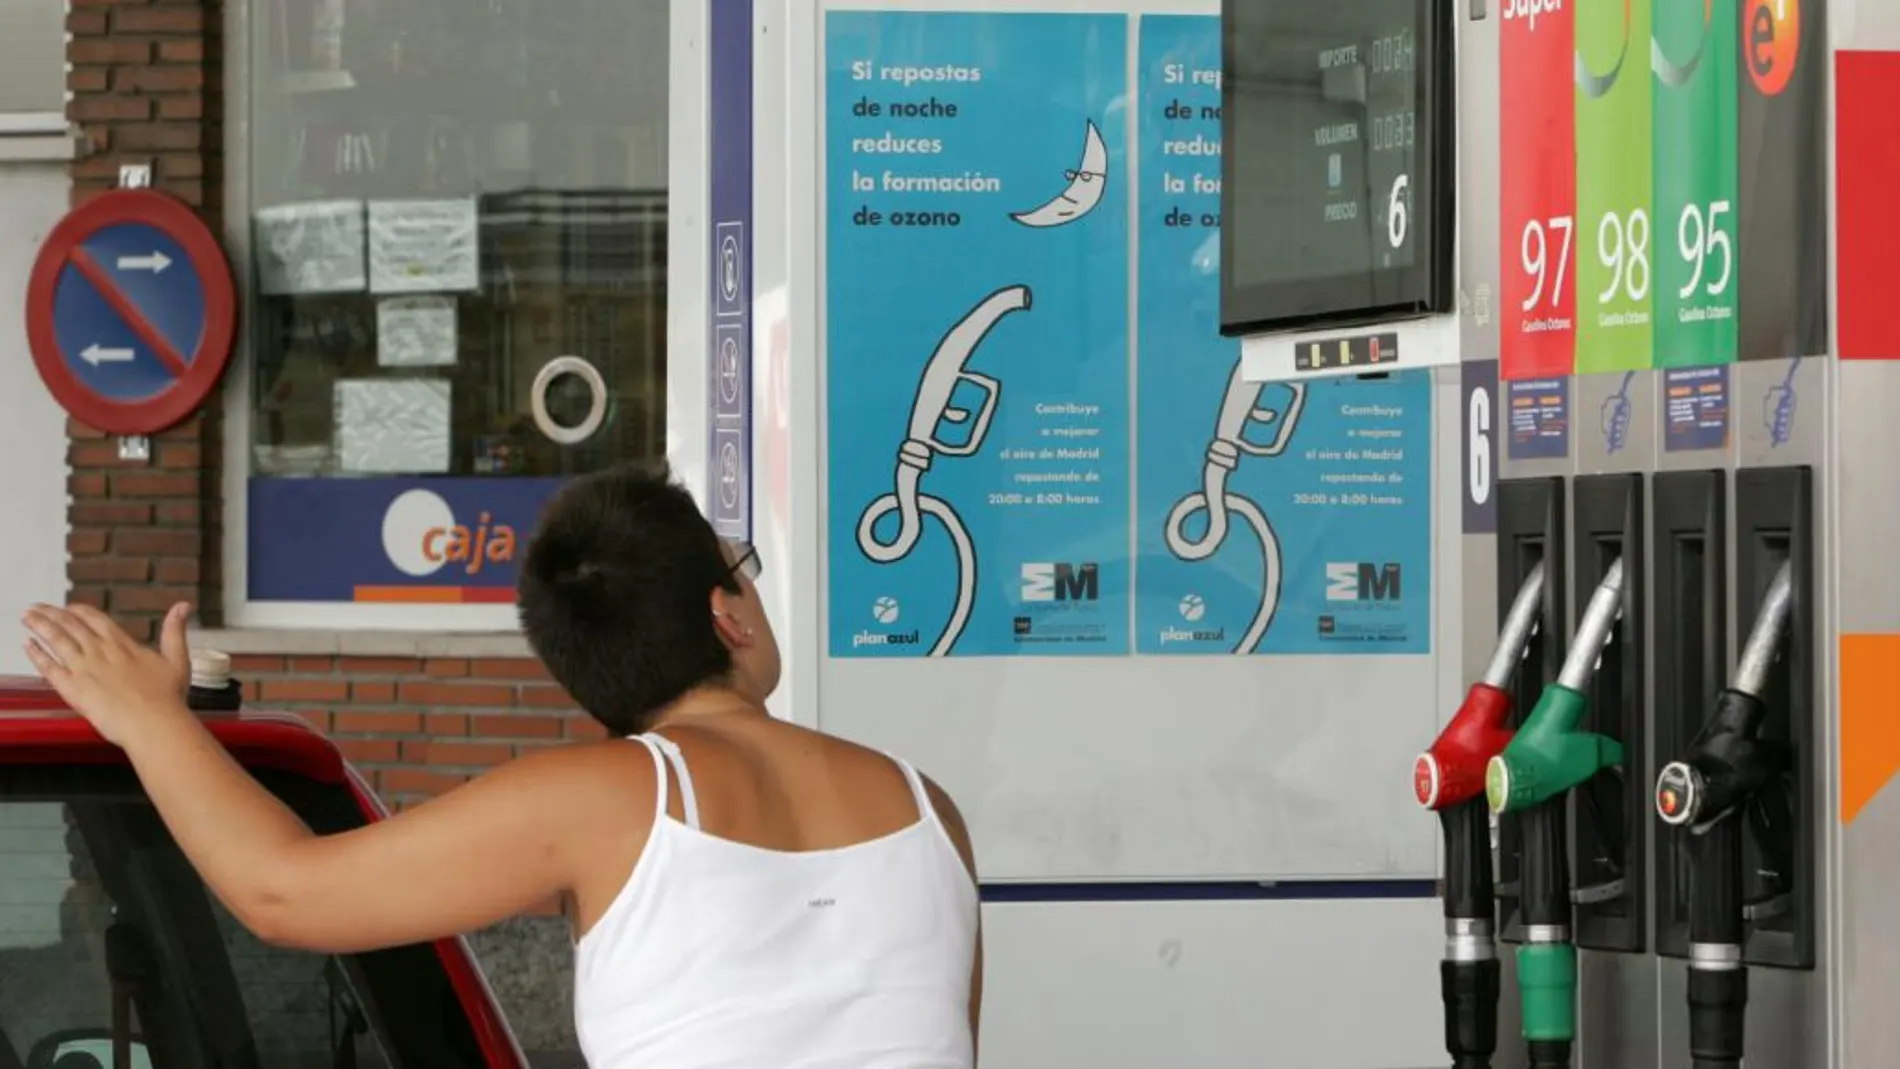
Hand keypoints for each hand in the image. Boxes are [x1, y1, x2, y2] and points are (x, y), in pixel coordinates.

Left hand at [23, 602, 192, 746]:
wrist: (152, 722)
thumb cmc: (167, 697)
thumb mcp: (177, 659)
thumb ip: (175, 631)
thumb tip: (183, 606)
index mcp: (122, 644)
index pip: (95, 619)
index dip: (80, 611)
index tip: (69, 608)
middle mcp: (99, 651)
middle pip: (70, 625)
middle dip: (51, 614)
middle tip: (36, 607)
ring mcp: (83, 668)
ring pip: (57, 640)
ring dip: (39, 626)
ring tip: (26, 617)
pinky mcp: (72, 687)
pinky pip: (48, 667)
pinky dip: (37, 655)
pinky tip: (28, 646)